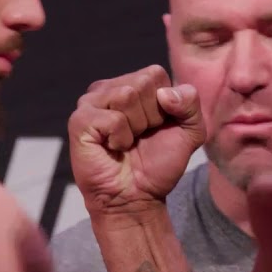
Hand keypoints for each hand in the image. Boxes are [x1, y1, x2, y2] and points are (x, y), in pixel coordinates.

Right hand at [68, 65, 205, 216]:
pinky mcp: (80, 121)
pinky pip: (113, 119)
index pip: (156, 73)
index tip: (156, 127)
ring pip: (127, 95)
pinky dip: (121, 139)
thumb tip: (165, 93)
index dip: (166, 105)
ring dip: (136, 127)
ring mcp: (90, 102)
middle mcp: (109, 88)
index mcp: (132, 84)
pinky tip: (112, 148)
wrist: (136, 197)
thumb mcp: (191, 132)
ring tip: (126, 142)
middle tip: (140, 137)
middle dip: (151, 116)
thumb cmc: (157, 165)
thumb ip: (191, 103)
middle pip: (143, 82)